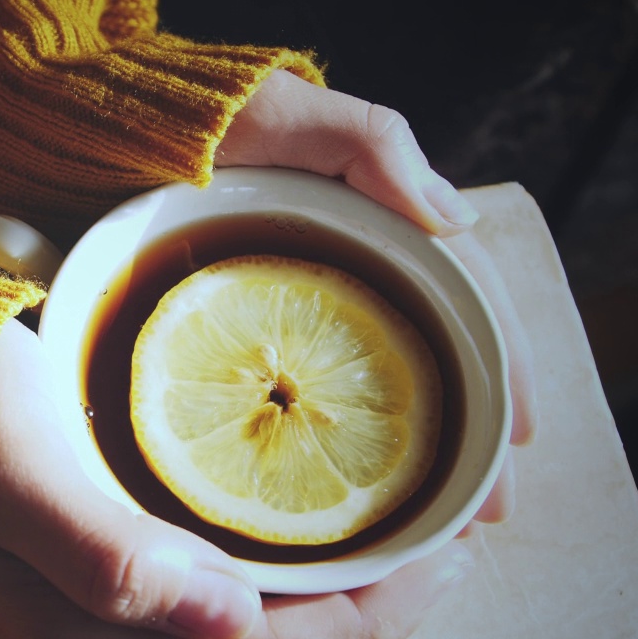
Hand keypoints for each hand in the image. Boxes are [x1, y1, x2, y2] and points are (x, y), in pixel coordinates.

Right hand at [0, 319, 473, 638]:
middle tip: (448, 551)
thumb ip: (104, 555)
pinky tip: (318, 558)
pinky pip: (222, 631)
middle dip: (373, 625)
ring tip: (405, 558)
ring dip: (338, 622)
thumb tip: (227, 622)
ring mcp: (98, 636)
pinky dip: (289, 606)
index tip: (440, 554)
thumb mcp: (20, 468)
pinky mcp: (104, 602)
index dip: (369, 623)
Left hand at [218, 69, 537, 526]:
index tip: (524, 434)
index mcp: (377, 229)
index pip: (465, 301)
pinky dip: (329, 446)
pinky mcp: (243, 335)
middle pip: (428, 362)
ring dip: (413, 455)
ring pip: (371, 389)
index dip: (504, 366)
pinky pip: (298, 398)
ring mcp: (296, 311)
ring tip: (440, 521)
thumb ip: (373, 146)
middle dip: (470, 435)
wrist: (113, 142)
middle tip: (489, 509)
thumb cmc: (206, 123)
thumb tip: (458, 218)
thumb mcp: (295, 117)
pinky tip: (342, 495)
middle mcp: (346, 277)